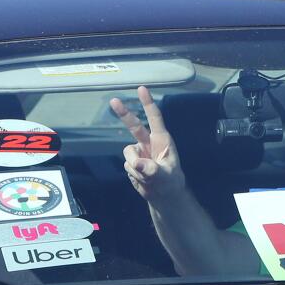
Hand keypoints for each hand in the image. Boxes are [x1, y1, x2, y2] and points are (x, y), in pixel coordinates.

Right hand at [110, 86, 185, 200]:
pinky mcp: (131, 162)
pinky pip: (127, 165)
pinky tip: (143, 179)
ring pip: (128, 154)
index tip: (141, 89)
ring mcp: (138, 152)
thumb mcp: (165, 176)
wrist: (163, 195)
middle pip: (133, 125)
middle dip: (123, 113)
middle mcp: (148, 143)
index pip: (154, 118)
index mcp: (161, 140)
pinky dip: (134, 174)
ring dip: (136, 167)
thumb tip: (136, 162)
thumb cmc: (171, 182)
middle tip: (114, 100)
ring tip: (148, 177)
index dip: (147, 103)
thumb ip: (152, 170)